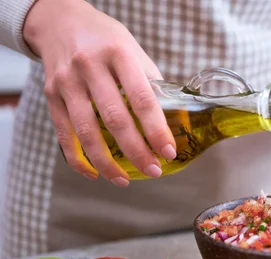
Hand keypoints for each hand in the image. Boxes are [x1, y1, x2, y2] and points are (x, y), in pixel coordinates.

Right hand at [24, 0, 175, 186]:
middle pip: (115, 119)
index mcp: (119, 54)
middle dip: (136, 151)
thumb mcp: (134, 50)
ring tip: (124, 180)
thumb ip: (151, 82)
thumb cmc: (106, 40)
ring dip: (107, 162)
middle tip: (154, 170)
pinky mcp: (51, 95)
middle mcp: (90, 67)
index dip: (156, 129)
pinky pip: (63, 134)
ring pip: (87, 131)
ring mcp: (67, 82)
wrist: (60, 22)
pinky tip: (94, 173)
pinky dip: (78, 159)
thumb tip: (174, 118)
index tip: (168, 151)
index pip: (142, 99)